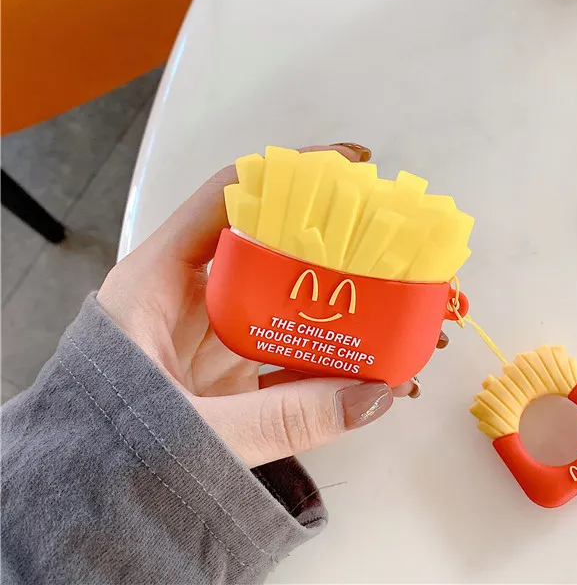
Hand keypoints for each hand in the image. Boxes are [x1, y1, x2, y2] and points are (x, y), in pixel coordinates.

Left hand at [97, 144, 447, 467]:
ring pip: (287, 301)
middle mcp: (189, 295)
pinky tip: (374, 373)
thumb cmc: (102, 451)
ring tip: (403, 319)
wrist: (76, 506)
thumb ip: (283, 418)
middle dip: (339, 247)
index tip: (352, 168)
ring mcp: (212, 336)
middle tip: (396, 252)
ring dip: (344, 308)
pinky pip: (288, 352)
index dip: (290, 175)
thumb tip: (373, 395)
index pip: (228, 197)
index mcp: (158, 278)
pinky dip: (330, 359)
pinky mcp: (228, 375)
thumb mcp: (191, 430)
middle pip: (272, 246)